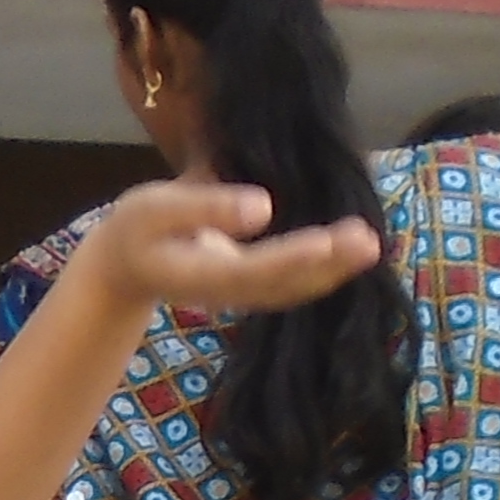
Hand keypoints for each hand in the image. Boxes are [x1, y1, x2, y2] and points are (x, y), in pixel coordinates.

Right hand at [78, 175, 387, 325]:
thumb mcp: (153, 208)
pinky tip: (352, 249)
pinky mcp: (255, 285)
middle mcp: (230, 291)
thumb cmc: (137, 230)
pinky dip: (327, 269)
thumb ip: (204, 206)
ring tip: (371, 244)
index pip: (252, 268)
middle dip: (327, 264)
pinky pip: (296, 282)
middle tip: (367, 240)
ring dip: (336, 270)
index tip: (328, 241)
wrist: (128, 265)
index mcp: (202, 272)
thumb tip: (264, 206)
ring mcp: (245, 293)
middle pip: (283, 283)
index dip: (292, 257)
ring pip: (295, 288)